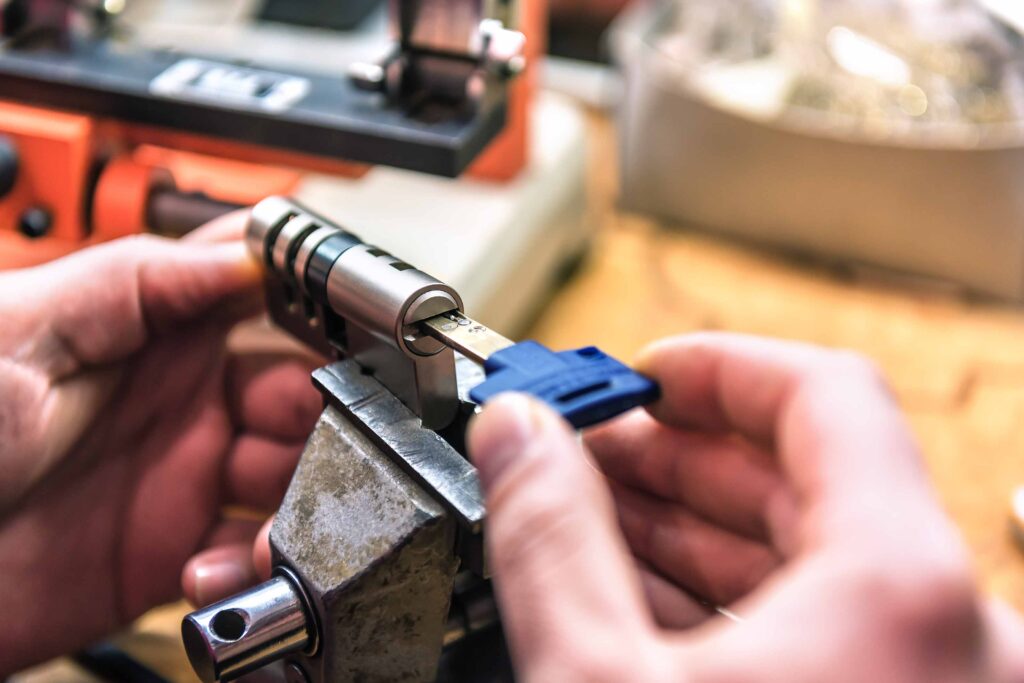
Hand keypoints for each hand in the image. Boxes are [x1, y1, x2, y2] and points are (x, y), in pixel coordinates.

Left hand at [0, 215, 320, 673]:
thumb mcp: (18, 329)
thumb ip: (135, 284)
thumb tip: (240, 254)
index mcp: (149, 330)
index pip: (260, 298)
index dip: (318, 307)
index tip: (356, 331)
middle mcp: (179, 400)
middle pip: (301, 390)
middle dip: (329, 413)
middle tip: (327, 438)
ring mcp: (182, 477)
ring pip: (295, 474)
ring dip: (306, 495)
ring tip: (275, 518)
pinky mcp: (174, 552)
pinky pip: (255, 552)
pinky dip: (257, 562)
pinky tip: (210, 568)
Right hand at [468, 334, 1023, 682]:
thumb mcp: (597, 682)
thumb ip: (549, 539)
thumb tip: (516, 436)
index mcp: (902, 589)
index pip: (820, 394)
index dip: (713, 367)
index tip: (640, 371)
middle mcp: (952, 627)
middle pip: (810, 473)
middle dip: (680, 454)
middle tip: (589, 447)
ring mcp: (935, 674)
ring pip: (815, 557)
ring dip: (696, 528)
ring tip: (596, 518)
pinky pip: (824, 624)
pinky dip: (732, 599)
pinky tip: (640, 597)